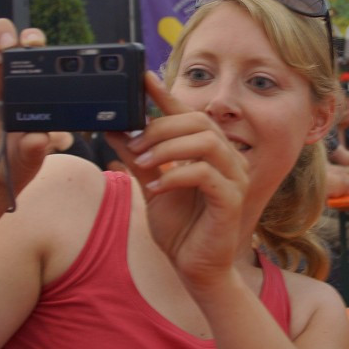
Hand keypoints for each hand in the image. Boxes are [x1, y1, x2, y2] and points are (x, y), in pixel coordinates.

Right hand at [0, 20, 49, 214]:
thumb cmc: (14, 159)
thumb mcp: (32, 153)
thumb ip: (37, 144)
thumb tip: (41, 137)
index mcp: (25, 79)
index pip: (27, 45)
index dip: (31, 37)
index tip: (36, 44)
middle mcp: (0, 72)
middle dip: (3, 30)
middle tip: (10, 46)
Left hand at [107, 73, 249, 290]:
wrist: (195, 269)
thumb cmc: (180, 228)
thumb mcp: (150, 186)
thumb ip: (137, 157)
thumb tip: (114, 129)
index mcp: (209, 151)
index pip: (188, 114)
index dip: (166, 95)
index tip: (141, 79)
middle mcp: (227, 158)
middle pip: (197, 122)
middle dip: (160, 128)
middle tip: (133, 145)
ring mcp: (234, 178)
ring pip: (204, 142)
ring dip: (167, 149)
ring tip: (142, 164)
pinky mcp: (232, 199)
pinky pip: (204, 174)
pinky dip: (175, 176)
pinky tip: (156, 188)